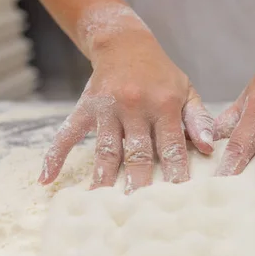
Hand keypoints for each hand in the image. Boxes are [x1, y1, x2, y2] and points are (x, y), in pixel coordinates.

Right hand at [39, 18, 213, 192]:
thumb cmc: (161, 75)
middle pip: (138, 153)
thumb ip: (198, 119)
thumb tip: (208, 147)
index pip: (171, 146)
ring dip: (104, 178)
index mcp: (164, 104)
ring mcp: (107, 108)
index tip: (178, 199)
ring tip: (102, 205)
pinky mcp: (85, 107)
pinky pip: (67, 134)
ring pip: (106, 150)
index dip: (175, 173)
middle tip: (140, 211)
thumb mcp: (186, 91)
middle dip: (140, 184)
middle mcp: (135, 106)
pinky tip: (47, 179)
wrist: (125, 44)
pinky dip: (55, 156)